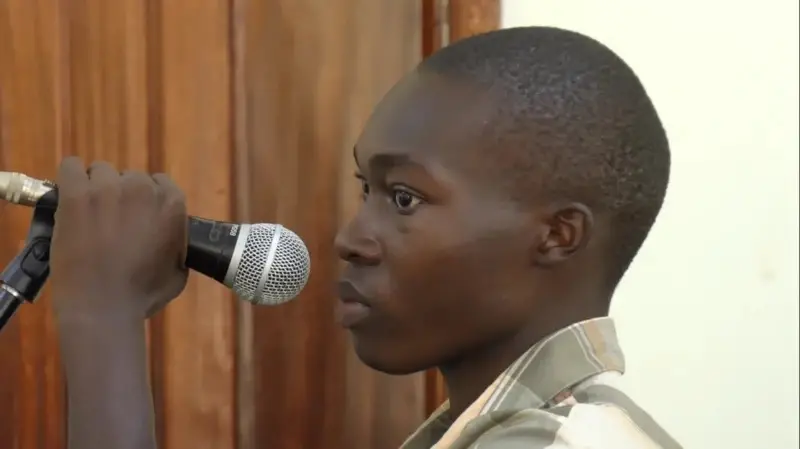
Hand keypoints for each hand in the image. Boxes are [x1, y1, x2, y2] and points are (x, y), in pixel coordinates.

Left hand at [49, 157, 188, 322]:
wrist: (101, 306)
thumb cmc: (142, 296)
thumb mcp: (177, 273)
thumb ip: (176, 246)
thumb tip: (170, 239)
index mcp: (171, 205)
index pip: (160, 183)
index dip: (147, 202)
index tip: (137, 218)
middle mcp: (142, 189)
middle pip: (131, 178)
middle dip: (123, 196)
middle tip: (112, 222)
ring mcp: (107, 189)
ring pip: (101, 172)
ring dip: (97, 189)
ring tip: (89, 214)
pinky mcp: (75, 194)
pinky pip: (71, 167)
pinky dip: (71, 178)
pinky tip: (70, 196)